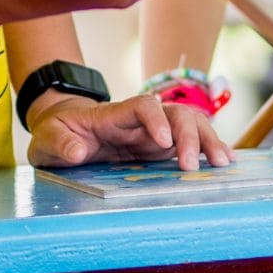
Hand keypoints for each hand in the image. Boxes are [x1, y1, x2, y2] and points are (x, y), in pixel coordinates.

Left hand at [26, 94, 233, 170]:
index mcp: (113, 115)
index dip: (156, 120)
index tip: (163, 143)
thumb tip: (78, 151)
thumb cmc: (56, 131)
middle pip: (176, 113)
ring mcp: (151, 133)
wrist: (63, 129)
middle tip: (193, 166)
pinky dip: (207, 149)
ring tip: (222, 163)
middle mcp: (139, 121)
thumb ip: (61, 142)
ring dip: (207, 141)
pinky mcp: (157, 148)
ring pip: (189, 126)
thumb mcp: (48, 138)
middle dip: (190, 135)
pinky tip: (224, 162)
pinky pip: (188, 143)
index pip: (142, 106)